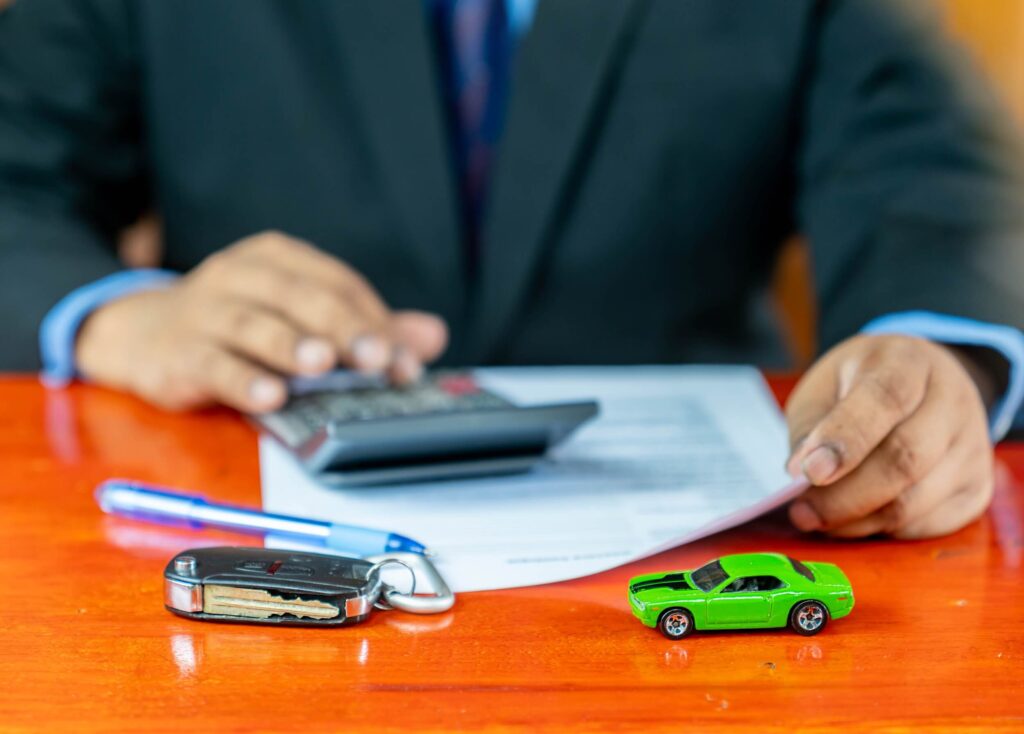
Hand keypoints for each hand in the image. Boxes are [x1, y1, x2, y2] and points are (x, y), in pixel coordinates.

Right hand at [75, 231, 448, 411]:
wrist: (144, 335)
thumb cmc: (240, 326)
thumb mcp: (302, 319)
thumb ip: (366, 328)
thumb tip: (433, 337)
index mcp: (280, 260)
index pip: (338, 285)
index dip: (375, 322)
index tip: (405, 362)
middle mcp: (242, 276)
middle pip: (301, 297)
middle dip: (343, 329)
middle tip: (377, 358)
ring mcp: (206, 312)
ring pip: (254, 325)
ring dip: (290, 344)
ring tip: (322, 364)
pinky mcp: (179, 353)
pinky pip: (213, 364)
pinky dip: (242, 379)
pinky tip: (269, 396)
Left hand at [784, 334, 994, 538]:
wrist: (920, 383)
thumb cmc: (856, 388)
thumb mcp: (824, 390)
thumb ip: (809, 430)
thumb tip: (801, 478)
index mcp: (906, 362)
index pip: (883, 400)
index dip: (844, 440)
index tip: (808, 472)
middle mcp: (951, 400)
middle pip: (905, 458)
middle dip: (845, 496)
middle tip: (802, 512)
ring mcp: (973, 446)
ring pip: (916, 500)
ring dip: (858, 520)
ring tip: (818, 517)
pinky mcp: (978, 486)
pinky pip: (928, 524)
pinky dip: (882, 530)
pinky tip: (856, 518)